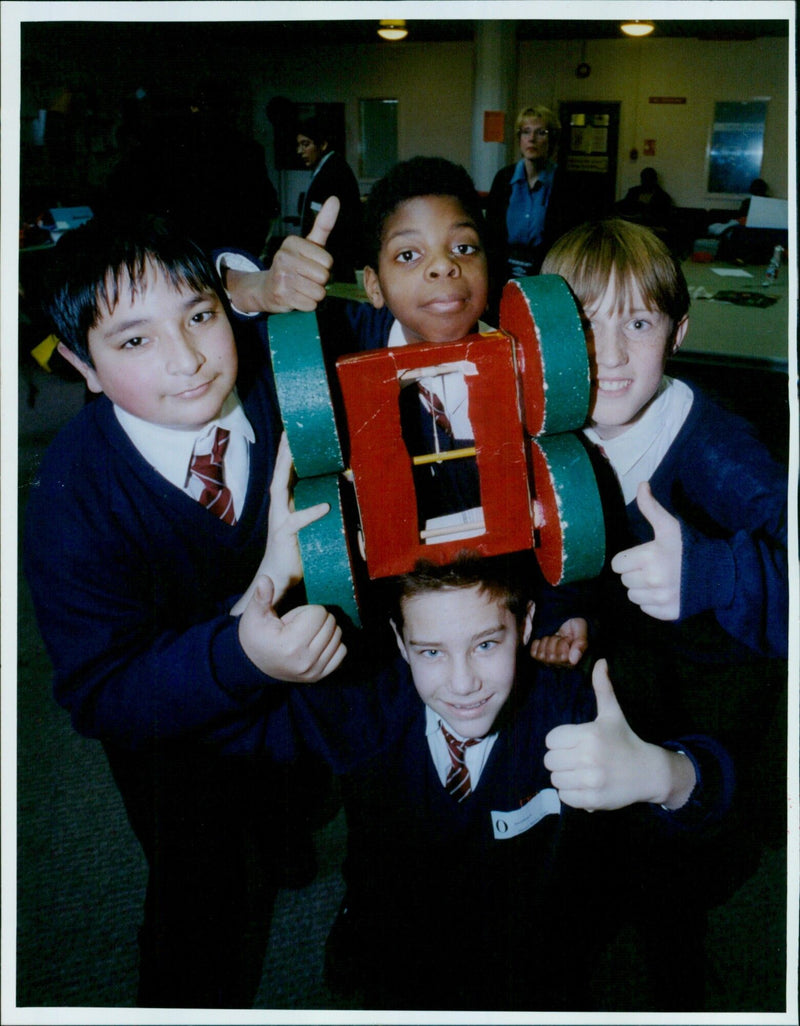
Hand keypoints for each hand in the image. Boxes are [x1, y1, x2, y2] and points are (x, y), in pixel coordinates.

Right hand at [225, 196, 338, 312]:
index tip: (310, 265)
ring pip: (319, 292)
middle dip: (319, 282)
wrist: (267, 288)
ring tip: (301, 288)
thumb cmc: (294, 265)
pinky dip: (307, 304)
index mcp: (292, 243)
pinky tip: (296, 297)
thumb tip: (335, 199)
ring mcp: (281, 276)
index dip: (323, 267)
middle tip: (305, 278)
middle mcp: (284, 257)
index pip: (328, 261)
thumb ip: (323, 224)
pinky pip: (310, 305)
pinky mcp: (282, 295)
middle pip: (324, 277)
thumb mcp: (308, 244)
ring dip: (314, 294)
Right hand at [230, 433, 328, 613]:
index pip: (285, 474)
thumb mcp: (312, 528)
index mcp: (285, 505)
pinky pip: (298, 521)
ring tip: (293, 453)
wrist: (279, 578)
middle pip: (279, 475)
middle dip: (282, 453)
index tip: (292, 434)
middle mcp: (279, 508)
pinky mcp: (284, 535)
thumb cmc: (297, 551)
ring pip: (280, 489)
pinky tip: (325, 506)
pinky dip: (311, 513)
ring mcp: (279, 520)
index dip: (287, 455)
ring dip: (285, 470)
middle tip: (288, 433)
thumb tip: (348, 492)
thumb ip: (323, 511)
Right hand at [238, 575, 345, 681]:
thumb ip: (261, 597)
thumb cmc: (255, 636)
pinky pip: (341, 653)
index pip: (319, 613)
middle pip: (330, 623)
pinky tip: (317, 642)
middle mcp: (306, 660)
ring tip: (306, 634)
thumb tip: (265, 579)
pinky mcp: (319, 676)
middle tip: (299, 626)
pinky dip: (333, 644)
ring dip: (326, 630)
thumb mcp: (253, 615)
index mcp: (291, 644)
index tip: (292, 619)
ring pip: (338, 636)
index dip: (306, 610)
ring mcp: (314, 671)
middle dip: (317, 619)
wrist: (253, 664)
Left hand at [529, 617, 587, 666]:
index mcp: (573, 662)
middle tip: (560, 637)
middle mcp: (561, 665)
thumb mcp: (581, 631)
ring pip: (542, 656)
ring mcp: (549, 661)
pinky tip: (544, 641)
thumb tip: (573, 661)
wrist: (567, 621)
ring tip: (553, 638)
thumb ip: (580, 645)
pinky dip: (537, 644)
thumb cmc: (575, 628)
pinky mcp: (539, 657)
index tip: (569, 638)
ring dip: (546, 642)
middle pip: (551, 657)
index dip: (564, 643)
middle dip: (554, 641)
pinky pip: (534, 654)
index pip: (563, 658)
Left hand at [544, 660, 693, 810]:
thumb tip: (601, 661)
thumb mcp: (613, 714)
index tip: (574, 743)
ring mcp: (591, 780)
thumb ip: (603, 688)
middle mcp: (589, 758)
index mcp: (589, 735)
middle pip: (550, 761)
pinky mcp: (593, 800)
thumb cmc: (625, 740)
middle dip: (560, 760)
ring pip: (555, 779)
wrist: (649, 772)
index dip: (560, 741)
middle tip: (576, 758)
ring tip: (581, 772)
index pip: (551, 739)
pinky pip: (564, 797)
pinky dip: (571, 793)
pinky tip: (585, 785)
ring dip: (564, 777)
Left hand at [610, 481, 681, 620]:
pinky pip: (645, 609)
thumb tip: (641, 485)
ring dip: (641, 588)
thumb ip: (651, 508)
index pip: (617, 564)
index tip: (642, 556)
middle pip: (624, 580)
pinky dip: (652, 602)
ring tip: (658, 579)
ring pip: (633, 596)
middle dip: (635, 573)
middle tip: (653, 566)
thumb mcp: (670, 526)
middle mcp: (652, 580)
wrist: (720, 573)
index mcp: (648, 558)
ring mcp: (660, 599)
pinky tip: (665, 591)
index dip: (628, 559)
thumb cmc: (690, 548)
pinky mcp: (668, 613)